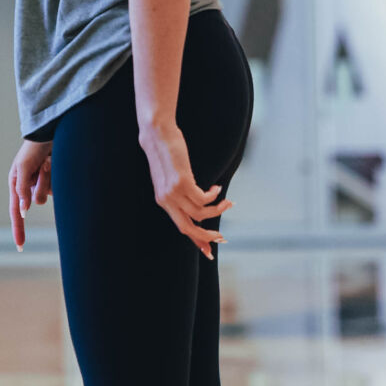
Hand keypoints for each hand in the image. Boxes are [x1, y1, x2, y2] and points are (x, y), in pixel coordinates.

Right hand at [9, 139, 52, 250]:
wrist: (51, 134)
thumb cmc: (32, 149)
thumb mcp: (22, 168)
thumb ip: (22, 189)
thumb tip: (23, 211)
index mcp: (16, 185)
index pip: (16, 212)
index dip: (18, 229)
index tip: (20, 246)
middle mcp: (30, 188)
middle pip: (37, 201)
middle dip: (43, 184)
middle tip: (45, 164)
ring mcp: (44, 185)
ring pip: (49, 195)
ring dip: (50, 177)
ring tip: (49, 160)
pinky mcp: (56, 182)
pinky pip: (59, 189)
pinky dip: (57, 176)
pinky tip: (55, 162)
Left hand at [139, 122, 231, 259]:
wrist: (156, 134)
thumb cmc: (166, 154)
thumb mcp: (170, 178)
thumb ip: (179, 192)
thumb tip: (196, 202)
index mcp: (163, 202)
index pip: (181, 226)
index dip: (196, 240)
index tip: (209, 251)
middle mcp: (166, 200)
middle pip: (188, 228)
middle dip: (207, 236)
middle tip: (222, 238)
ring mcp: (173, 192)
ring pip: (200, 213)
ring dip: (217, 210)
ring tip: (228, 203)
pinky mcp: (182, 182)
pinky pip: (203, 198)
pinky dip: (214, 196)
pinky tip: (217, 188)